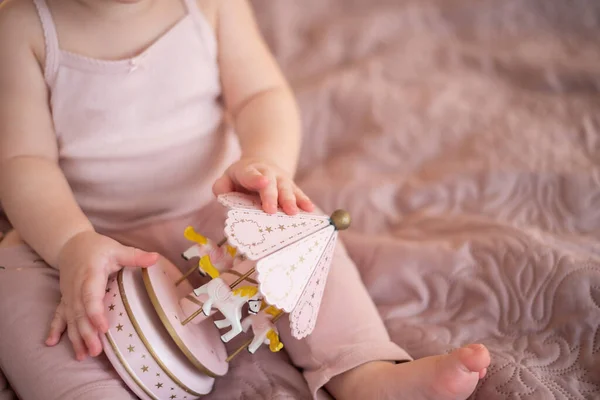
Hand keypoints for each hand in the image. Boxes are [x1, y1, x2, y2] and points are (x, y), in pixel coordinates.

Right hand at [45, 231, 158, 359]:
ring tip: (83, 355)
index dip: (95, 313)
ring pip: (70, 318)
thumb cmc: (97, 247)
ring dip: (75, 337)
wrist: (71, 244)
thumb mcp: (117, 249)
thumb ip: (134, 256)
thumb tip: (156, 258)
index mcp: (90, 275)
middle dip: (87, 333)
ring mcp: (69, 294)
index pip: (91, 296)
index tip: (104, 327)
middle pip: (80, 313)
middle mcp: (76, 287)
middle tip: (96, 351)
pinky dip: (55, 328)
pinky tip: (51, 343)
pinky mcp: (65, 298)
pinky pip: (59, 314)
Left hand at [212, 158, 313, 214]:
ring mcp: (281, 180)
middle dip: (272, 196)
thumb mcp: (226, 178)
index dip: (256, 178)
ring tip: (293, 212)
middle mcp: (267, 174)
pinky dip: (304, 200)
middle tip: (271, 210)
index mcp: (248, 171)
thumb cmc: (241, 178)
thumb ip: (221, 188)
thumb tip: (224, 198)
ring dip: (291, 200)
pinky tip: (310, 209)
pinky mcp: (291, 187)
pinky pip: (298, 193)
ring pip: (287, 189)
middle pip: (271, 184)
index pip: (251, 174)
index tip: (263, 182)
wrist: (262, 165)